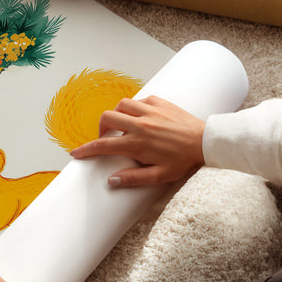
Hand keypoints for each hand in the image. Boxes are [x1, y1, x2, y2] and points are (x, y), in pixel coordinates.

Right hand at [69, 95, 204, 187]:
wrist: (206, 142)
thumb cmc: (184, 161)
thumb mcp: (159, 176)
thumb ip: (134, 178)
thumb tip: (112, 181)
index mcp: (137, 143)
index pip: (103, 145)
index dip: (86, 150)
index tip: (76, 153)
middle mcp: (140, 124)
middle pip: (107, 118)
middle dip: (100, 128)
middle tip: (106, 138)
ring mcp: (149, 111)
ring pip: (121, 105)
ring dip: (117, 115)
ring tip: (122, 125)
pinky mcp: (160, 102)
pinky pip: (139, 100)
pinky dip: (134, 107)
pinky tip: (140, 117)